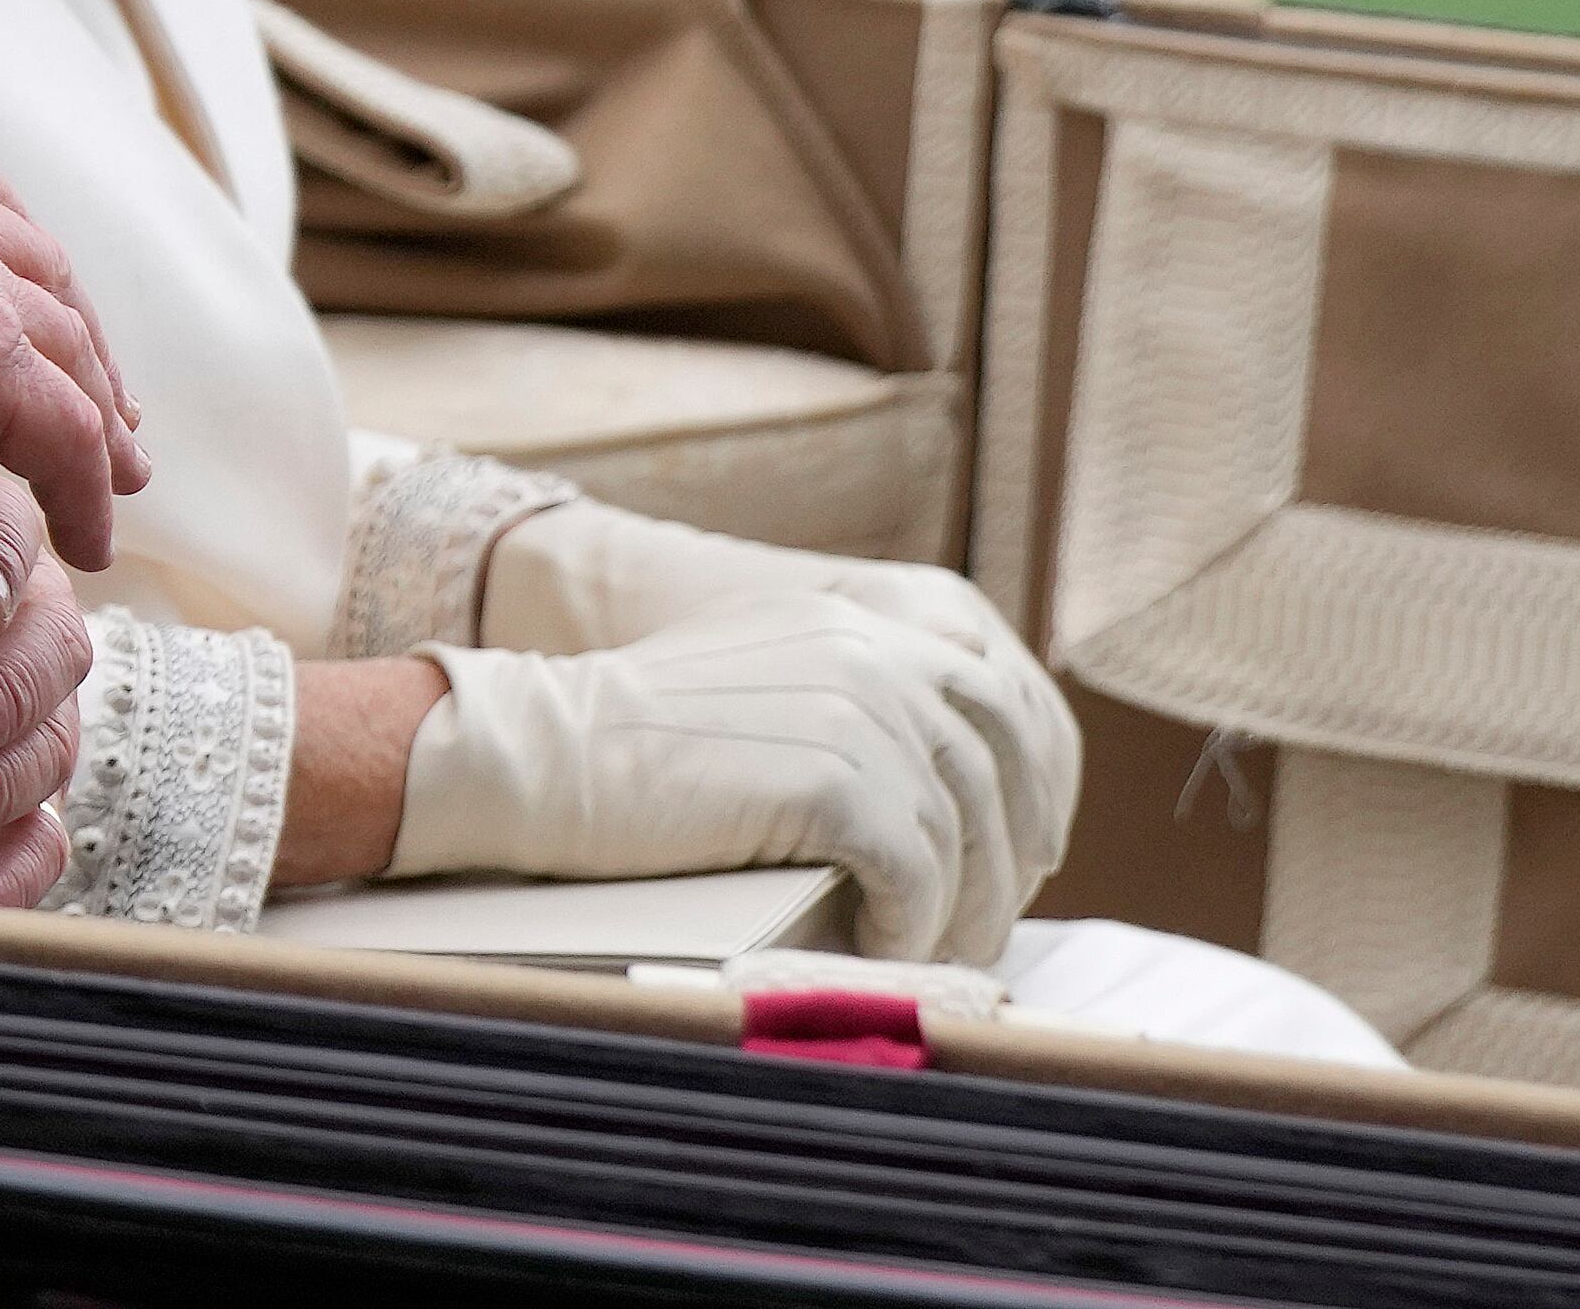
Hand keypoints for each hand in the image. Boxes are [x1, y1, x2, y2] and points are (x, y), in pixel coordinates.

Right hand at [0, 130, 148, 570]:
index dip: (28, 266)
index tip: (49, 324)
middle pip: (42, 270)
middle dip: (82, 346)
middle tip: (108, 418)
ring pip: (67, 352)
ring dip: (97, 428)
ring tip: (112, 490)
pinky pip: (66, 430)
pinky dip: (84, 490)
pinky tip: (85, 541)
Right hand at [388, 591, 1067, 963]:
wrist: (544, 753)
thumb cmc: (632, 743)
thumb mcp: (760, 681)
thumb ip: (846, 700)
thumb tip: (933, 788)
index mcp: (860, 622)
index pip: (1001, 694)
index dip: (1035, 779)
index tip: (1029, 849)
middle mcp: (874, 653)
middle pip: (1002, 763)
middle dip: (1011, 857)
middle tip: (990, 928)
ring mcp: (860, 713)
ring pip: (965, 833)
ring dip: (959, 911)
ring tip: (928, 958)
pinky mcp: (836, 783)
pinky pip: (917, 876)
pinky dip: (909, 927)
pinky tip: (876, 949)